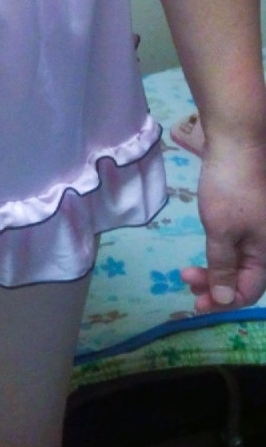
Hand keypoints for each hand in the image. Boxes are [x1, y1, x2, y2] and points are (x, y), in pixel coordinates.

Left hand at [181, 143, 265, 312]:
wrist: (237, 144)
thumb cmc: (230, 189)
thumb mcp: (221, 231)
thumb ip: (222, 267)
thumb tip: (224, 299)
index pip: (249, 291)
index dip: (223, 301)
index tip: (195, 302)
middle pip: (245, 278)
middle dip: (216, 286)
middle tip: (187, 284)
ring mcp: (258, 229)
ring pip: (239, 261)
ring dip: (215, 270)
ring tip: (188, 272)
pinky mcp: (249, 216)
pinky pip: (238, 245)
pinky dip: (220, 252)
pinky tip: (207, 251)